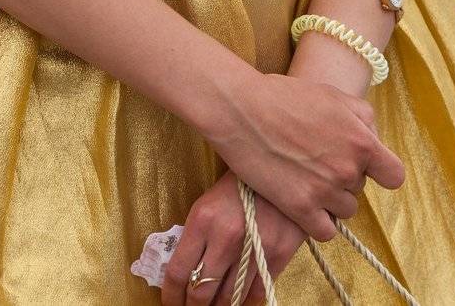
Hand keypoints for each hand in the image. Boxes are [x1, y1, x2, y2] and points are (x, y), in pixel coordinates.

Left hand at [160, 166, 332, 304]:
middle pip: (201, 292)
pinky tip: (240, 299)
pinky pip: (257, 294)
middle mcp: (225, 236)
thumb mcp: (211, 199)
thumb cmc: (242, 180)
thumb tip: (185, 269)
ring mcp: (253, 248)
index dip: (170, 294)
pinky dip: (245, 302)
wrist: (284, 163)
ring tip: (214, 305)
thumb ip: (198, 233)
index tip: (170, 302)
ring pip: (229, 298)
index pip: (178, 271)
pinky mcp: (278, 255)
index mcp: (203, 218)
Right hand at [205, 70, 403, 242]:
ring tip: (305, 177)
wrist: (242, 109)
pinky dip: (316, 221)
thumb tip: (373, 139)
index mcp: (361, 140)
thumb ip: (362, 117)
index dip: (380, 172)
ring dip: (329, 199)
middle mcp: (348, 168)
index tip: (365, 167)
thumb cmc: (285, 96)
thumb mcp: (333, 94)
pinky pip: (325, 231)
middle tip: (316, 159)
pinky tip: (301, 202)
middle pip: (360, 189)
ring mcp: (325, 190)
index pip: (394, 175)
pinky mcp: (300, 208)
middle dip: (343, 177)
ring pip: (344, 211)